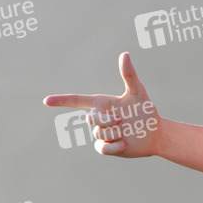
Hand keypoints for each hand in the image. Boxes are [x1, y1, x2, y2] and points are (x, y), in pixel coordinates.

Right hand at [43, 52, 162, 156]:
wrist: (156, 133)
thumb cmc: (146, 111)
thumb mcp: (138, 93)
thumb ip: (129, 75)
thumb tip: (124, 54)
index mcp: (102, 103)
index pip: (77, 101)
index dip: (61, 100)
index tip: (46, 101)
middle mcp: (99, 118)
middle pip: (91, 119)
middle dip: (107, 120)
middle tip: (123, 119)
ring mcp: (102, 134)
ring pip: (98, 134)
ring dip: (114, 133)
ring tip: (126, 131)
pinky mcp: (107, 148)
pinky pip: (102, 148)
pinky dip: (115, 146)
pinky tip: (126, 142)